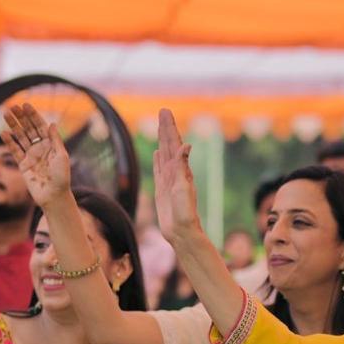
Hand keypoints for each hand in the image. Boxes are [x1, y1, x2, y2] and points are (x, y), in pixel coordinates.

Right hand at [2, 104, 70, 205]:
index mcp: (51, 144)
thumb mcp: (61, 156)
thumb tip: (51, 123)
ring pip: (20, 137)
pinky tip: (3, 133)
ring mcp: (31, 156)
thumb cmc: (62, 177)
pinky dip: (9, 142)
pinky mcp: (23, 165)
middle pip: (29, 129)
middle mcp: (40, 148)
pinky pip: (15, 151)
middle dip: (21, 118)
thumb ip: (55, 140)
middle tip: (12, 106)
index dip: (33, 115)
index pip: (40, 126)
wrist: (54, 196)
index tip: (25, 105)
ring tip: (5, 114)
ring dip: (13, 126)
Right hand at [152, 109, 204, 243]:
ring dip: (162, 140)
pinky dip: (158, 159)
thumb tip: (186, 145)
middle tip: (163, 111)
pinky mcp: (162, 189)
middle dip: (165, 128)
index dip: (169, 127)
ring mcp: (169, 180)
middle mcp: (175, 172)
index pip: (173, 143)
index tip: (165, 112)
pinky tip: (157, 153)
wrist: (181, 232)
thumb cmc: (184, 212)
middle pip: (168, 144)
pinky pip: (159, 170)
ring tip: (161, 127)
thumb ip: (182, 167)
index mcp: (181, 169)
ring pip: (164, 154)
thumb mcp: (183, 188)